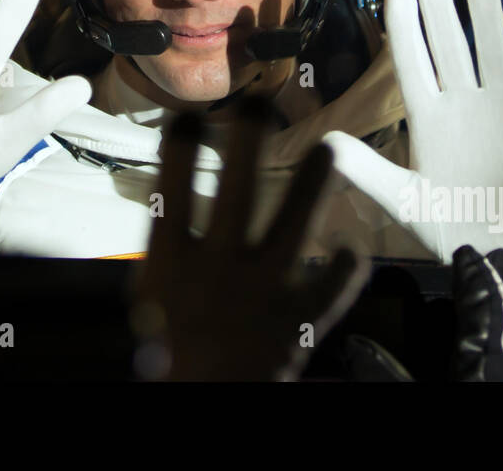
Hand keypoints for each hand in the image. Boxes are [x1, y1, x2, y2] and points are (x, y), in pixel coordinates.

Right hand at [129, 99, 370, 380]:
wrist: (205, 402)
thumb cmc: (169, 357)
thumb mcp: (151, 302)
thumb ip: (163, 256)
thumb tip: (169, 203)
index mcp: (172, 266)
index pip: (173, 191)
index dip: (180, 149)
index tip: (189, 116)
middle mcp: (219, 270)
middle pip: (238, 190)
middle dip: (248, 139)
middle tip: (258, 102)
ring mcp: (263, 291)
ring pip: (294, 222)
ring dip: (312, 182)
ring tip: (329, 148)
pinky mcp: (300, 319)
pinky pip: (333, 284)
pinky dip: (347, 266)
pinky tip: (351, 250)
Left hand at [327, 0, 502, 264]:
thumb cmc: (456, 224)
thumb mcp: (406, 201)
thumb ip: (368, 171)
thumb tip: (326, 144)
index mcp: (429, 119)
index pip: (412, 63)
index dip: (405, 27)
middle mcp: (464, 105)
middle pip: (451, 47)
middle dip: (441, 10)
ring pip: (493, 53)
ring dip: (486, 19)